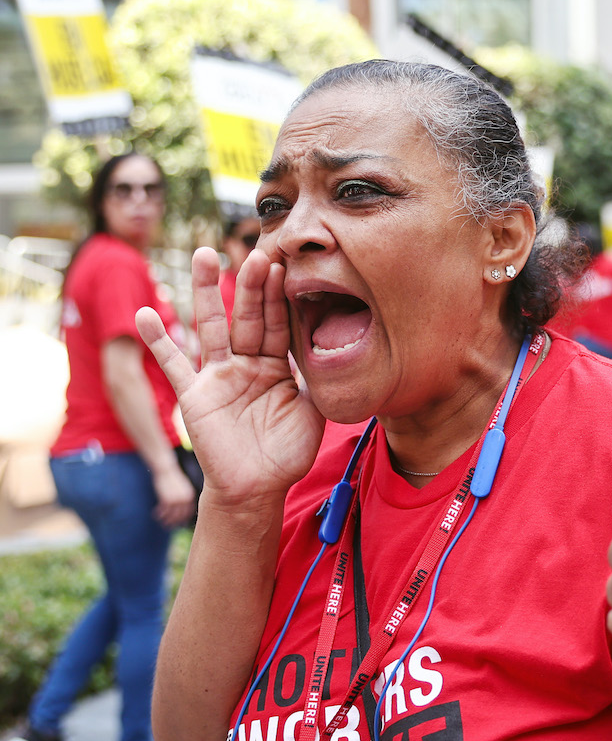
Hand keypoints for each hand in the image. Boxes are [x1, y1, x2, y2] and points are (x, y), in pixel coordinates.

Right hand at [136, 248, 324, 510]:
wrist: (258, 489)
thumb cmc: (287, 451)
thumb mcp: (313, 410)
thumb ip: (318, 378)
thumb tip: (339, 346)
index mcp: (277, 366)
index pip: (279, 323)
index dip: (280, 297)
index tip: (283, 264)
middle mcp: (247, 364)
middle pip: (248, 317)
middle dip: (251, 286)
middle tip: (256, 252)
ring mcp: (219, 376)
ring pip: (212, 327)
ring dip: (207, 292)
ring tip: (203, 256)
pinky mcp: (196, 395)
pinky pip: (174, 365)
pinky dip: (159, 341)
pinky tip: (144, 315)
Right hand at [152, 465, 197, 527]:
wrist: (166, 469)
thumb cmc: (173, 479)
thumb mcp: (182, 488)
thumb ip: (183, 497)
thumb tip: (182, 507)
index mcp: (190, 496)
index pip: (188, 512)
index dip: (183, 519)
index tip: (179, 524)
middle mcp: (185, 499)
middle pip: (180, 516)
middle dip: (174, 522)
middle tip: (168, 526)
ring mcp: (176, 499)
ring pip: (171, 515)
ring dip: (165, 520)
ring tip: (161, 522)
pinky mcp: (166, 499)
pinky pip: (163, 510)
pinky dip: (159, 513)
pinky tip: (155, 514)